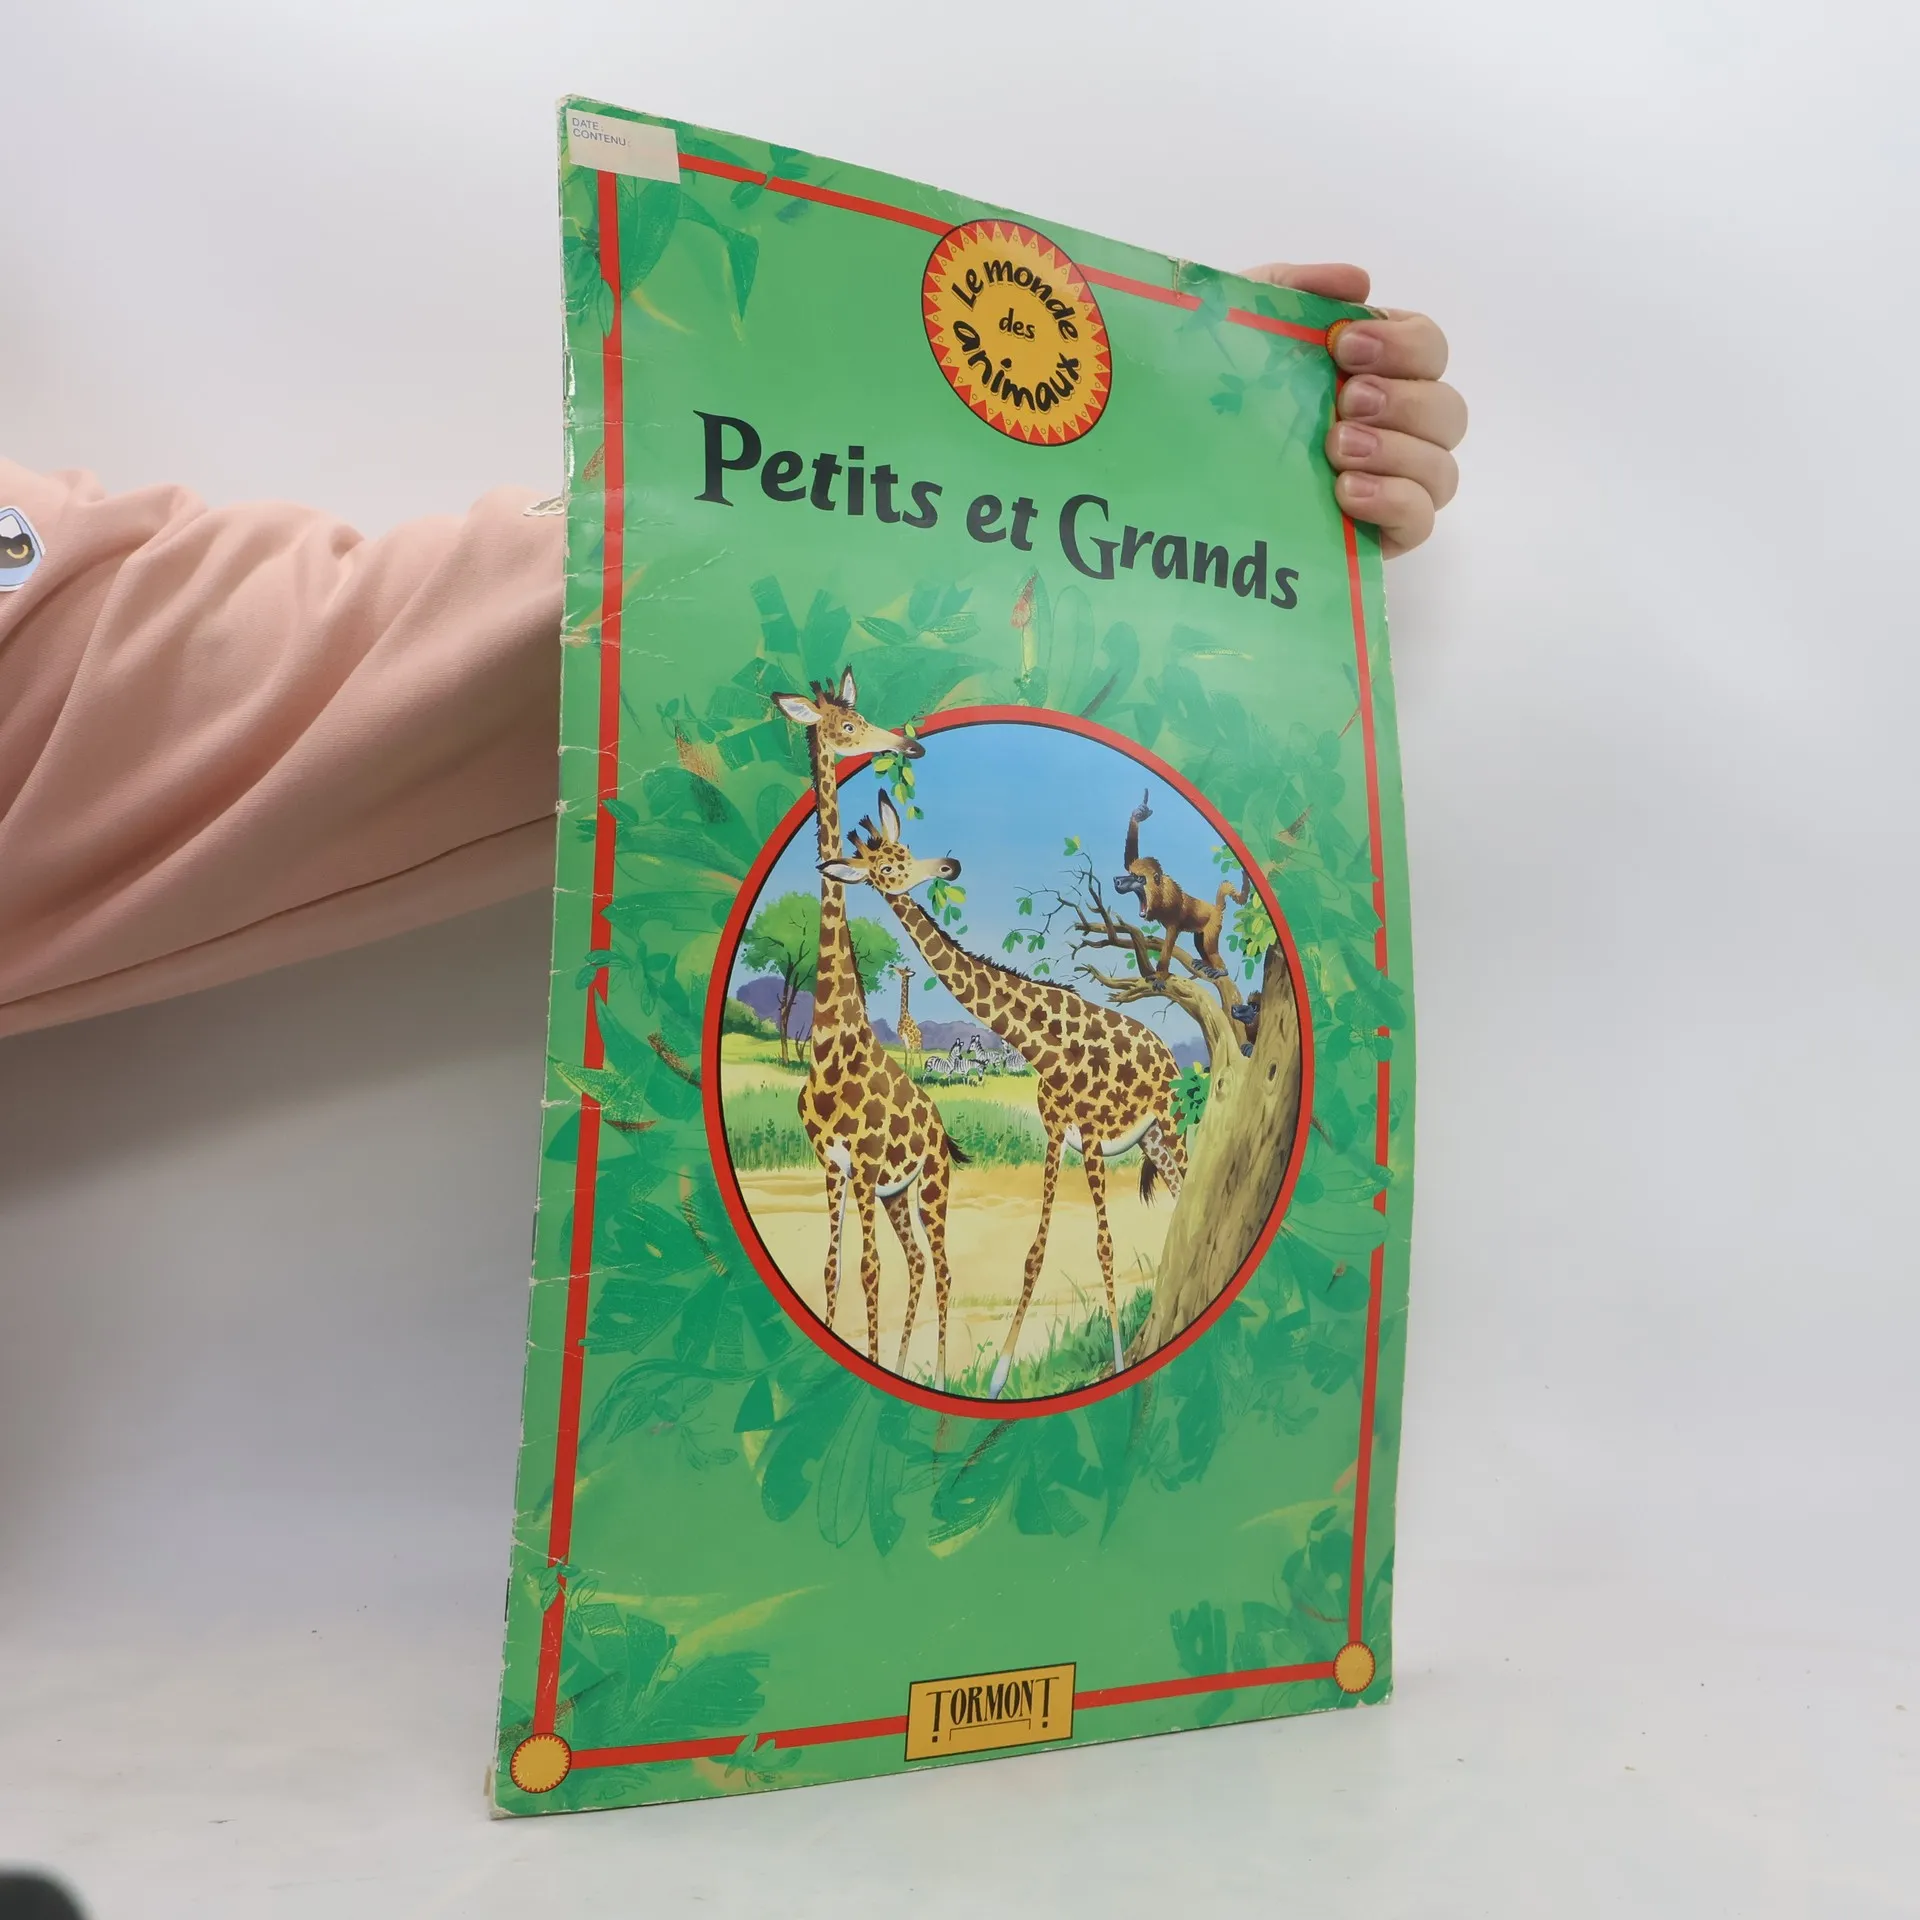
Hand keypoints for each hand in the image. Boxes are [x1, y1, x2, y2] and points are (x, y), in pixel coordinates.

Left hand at [1241, 263, 1466, 556]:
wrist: (1169, 461)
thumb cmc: (1216, 390)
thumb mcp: (1240, 324)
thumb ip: (1293, 289)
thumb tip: (1358, 283)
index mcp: (1375, 371)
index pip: (1429, 348)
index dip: (1404, 344)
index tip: (1344, 346)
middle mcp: (1395, 427)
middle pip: (1448, 411)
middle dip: (1403, 401)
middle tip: (1346, 402)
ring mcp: (1391, 484)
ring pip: (1441, 469)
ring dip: (1398, 453)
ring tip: (1337, 450)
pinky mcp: (1378, 534)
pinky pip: (1421, 520)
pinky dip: (1396, 502)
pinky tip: (1347, 492)